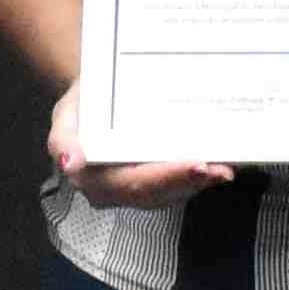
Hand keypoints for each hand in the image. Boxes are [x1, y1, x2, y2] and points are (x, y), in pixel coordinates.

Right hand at [44, 91, 230, 209]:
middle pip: (158, 193)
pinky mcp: (156, 181)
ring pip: (172, 193)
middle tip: (220, 169)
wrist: (95, 96)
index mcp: (93, 179)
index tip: (195, 164)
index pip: (132, 184)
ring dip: (200, 183)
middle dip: (190, 182)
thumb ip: (62, 139)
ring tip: (226, 168)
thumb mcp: (64, 115)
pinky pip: (179, 184)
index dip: (165, 177)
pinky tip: (222, 165)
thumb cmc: (82, 105)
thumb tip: (69, 163)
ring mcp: (138, 188)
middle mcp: (117, 191)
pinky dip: (200, 177)